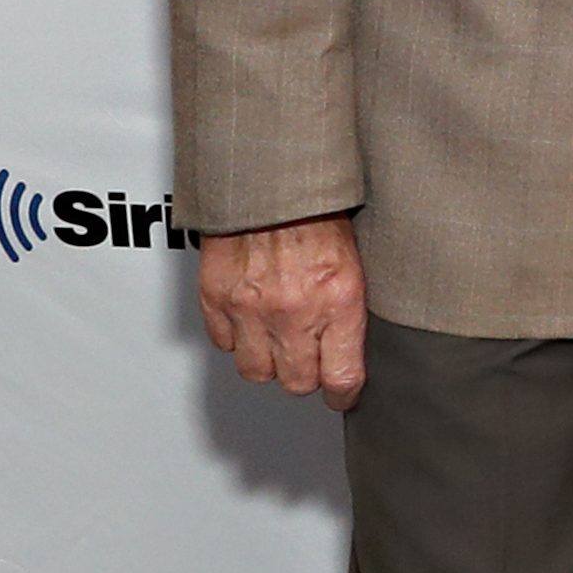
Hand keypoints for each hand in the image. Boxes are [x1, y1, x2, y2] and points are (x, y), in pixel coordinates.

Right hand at [198, 212, 367, 409]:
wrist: (271, 179)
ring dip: (270, 362)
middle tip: (312, 361)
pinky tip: (252, 321)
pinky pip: (225, 344)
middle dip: (307, 376)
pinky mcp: (216, 300)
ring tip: (281, 341)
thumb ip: (351, 307)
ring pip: (257, 371)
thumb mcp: (357, 260)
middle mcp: (292, 311)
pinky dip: (238, 339)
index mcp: (338, 300)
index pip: (342, 377)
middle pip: (297, 382)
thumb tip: (353, 346)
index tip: (344, 392)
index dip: (344, 393)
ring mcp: (249, 309)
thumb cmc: (320, 210)